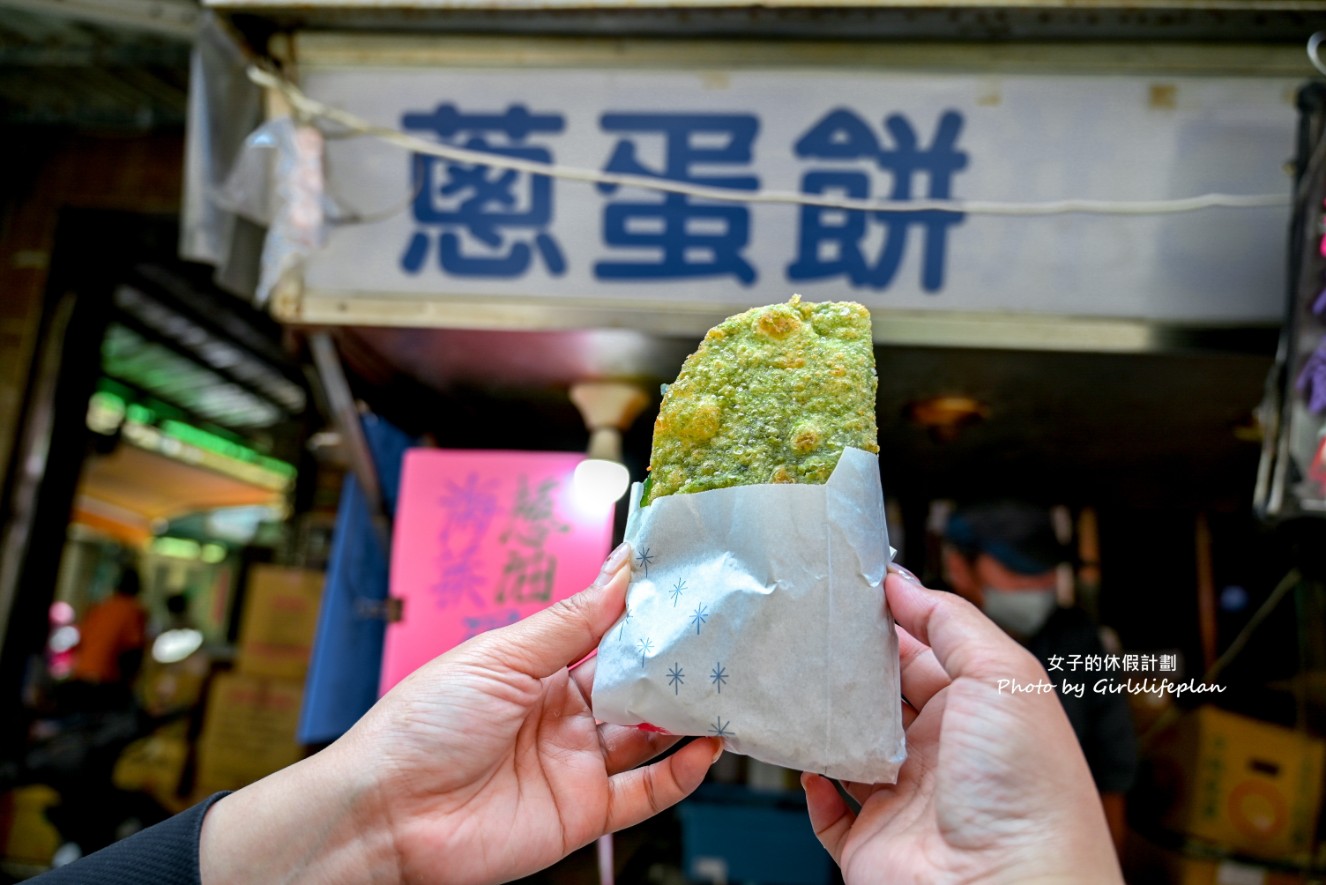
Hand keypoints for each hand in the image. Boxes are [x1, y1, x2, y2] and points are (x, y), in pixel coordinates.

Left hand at [200, 543, 721, 883]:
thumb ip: (569, 623)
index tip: (684, 580)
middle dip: (676, 659)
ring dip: (687, 712)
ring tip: (728, 684)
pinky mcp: (583, 812)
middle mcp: (562, 714)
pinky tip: (706, 747)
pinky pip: (646, 793)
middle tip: (722, 632)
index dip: (642, 611)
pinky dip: (681, 773)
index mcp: (537, 669)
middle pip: (635, 682)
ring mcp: (575, 763)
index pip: (604, 633)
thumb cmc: (423, 723)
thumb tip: (620, 574)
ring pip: (650, 734)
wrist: (386, 813)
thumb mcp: (500, 656)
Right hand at [801, 568, 1122, 883]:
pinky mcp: (872, 841)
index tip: (849, 590)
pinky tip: (805, 760)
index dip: (890, 621)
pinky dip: (812, 786)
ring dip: (823, 719)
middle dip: (848, 665)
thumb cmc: (1027, 790)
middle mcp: (942, 753)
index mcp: (979, 710)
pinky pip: (830, 812)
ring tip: (796, 684)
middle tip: (810, 629)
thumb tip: (901, 583)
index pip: (925, 652)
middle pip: (882, 696)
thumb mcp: (1003, 676)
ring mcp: (905, 798)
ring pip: (848, 746)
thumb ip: (950, 622)